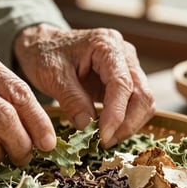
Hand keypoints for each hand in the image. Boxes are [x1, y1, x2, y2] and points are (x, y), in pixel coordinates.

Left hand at [14, 24, 155, 147]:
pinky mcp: (123, 80)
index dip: (116, 114)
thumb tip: (87, 126)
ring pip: (143, 101)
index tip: (103, 137)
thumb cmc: (45, 55)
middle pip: (142, 94)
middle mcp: (124, 53)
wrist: (43, 46)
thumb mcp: (52, 75)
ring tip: (105, 139)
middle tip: (105, 142)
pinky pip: (134, 103)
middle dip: (127, 123)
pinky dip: (124, 120)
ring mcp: (126, 66)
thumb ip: (71, 99)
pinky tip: (106, 130)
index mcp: (107, 45)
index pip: (122, 83)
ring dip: (129, 124)